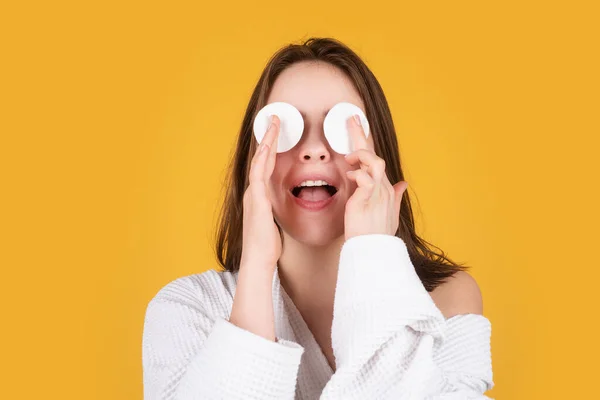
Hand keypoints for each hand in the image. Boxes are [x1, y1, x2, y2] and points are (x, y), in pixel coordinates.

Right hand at [240, 115, 281, 271]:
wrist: (258, 259)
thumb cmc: (267, 245)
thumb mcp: (274, 222)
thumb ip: (275, 210)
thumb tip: (281, 207)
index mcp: (259, 196)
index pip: (266, 166)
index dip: (270, 148)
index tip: (276, 132)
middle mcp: (254, 192)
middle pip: (261, 159)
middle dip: (267, 138)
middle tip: (274, 118)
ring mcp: (254, 195)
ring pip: (259, 162)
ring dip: (265, 142)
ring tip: (272, 124)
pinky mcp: (257, 201)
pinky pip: (259, 175)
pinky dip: (262, 160)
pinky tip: (266, 147)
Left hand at [343, 114, 407, 240]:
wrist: (374, 251)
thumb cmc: (378, 234)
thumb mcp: (389, 214)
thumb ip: (395, 197)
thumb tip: (403, 184)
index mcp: (385, 189)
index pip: (375, 162)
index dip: (367, 146)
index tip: (359, 130)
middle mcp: (383, 188)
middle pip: (375, 155)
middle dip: (362, 135)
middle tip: (352, 119)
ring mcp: (377, 193)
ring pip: (375, 162)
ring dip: (361, 155)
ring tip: (349, 157)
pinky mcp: (367, 199)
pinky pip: (366, 179)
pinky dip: (358, 175)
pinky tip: (351, 176)